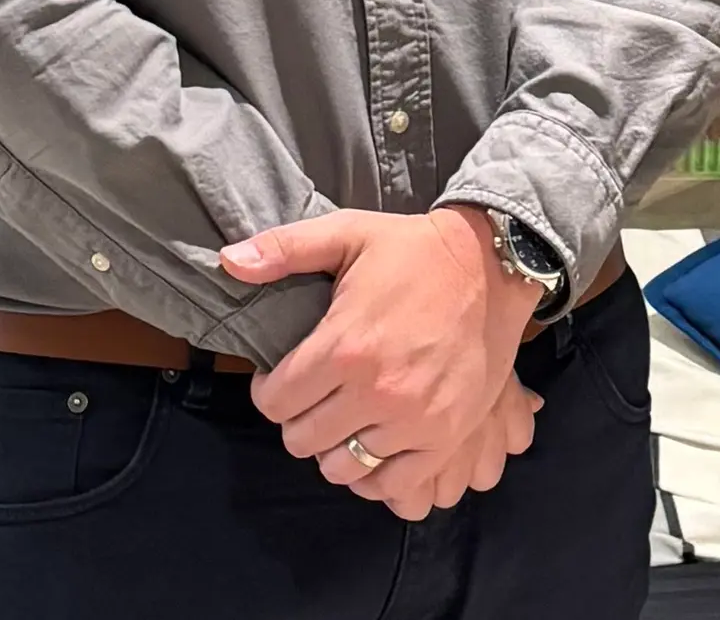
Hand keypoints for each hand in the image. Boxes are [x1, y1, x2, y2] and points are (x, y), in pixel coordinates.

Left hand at [222, 205, 544, 505]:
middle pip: (303, 441)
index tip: (281, 378)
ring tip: (344, 421)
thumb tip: (227, 262)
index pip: (274, 403)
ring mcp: (415, 420)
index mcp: (344, 347)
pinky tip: (376, 446)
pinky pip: (396, 484)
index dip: (268, 391)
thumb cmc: (413, 251)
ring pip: (344, 468)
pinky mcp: (447, 437)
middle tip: (313, 397)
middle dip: (298, 420)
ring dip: (335, 450)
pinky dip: (378, 474)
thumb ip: (283, 249)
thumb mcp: (346, 233)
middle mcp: (376, 392)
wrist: (492, 266)